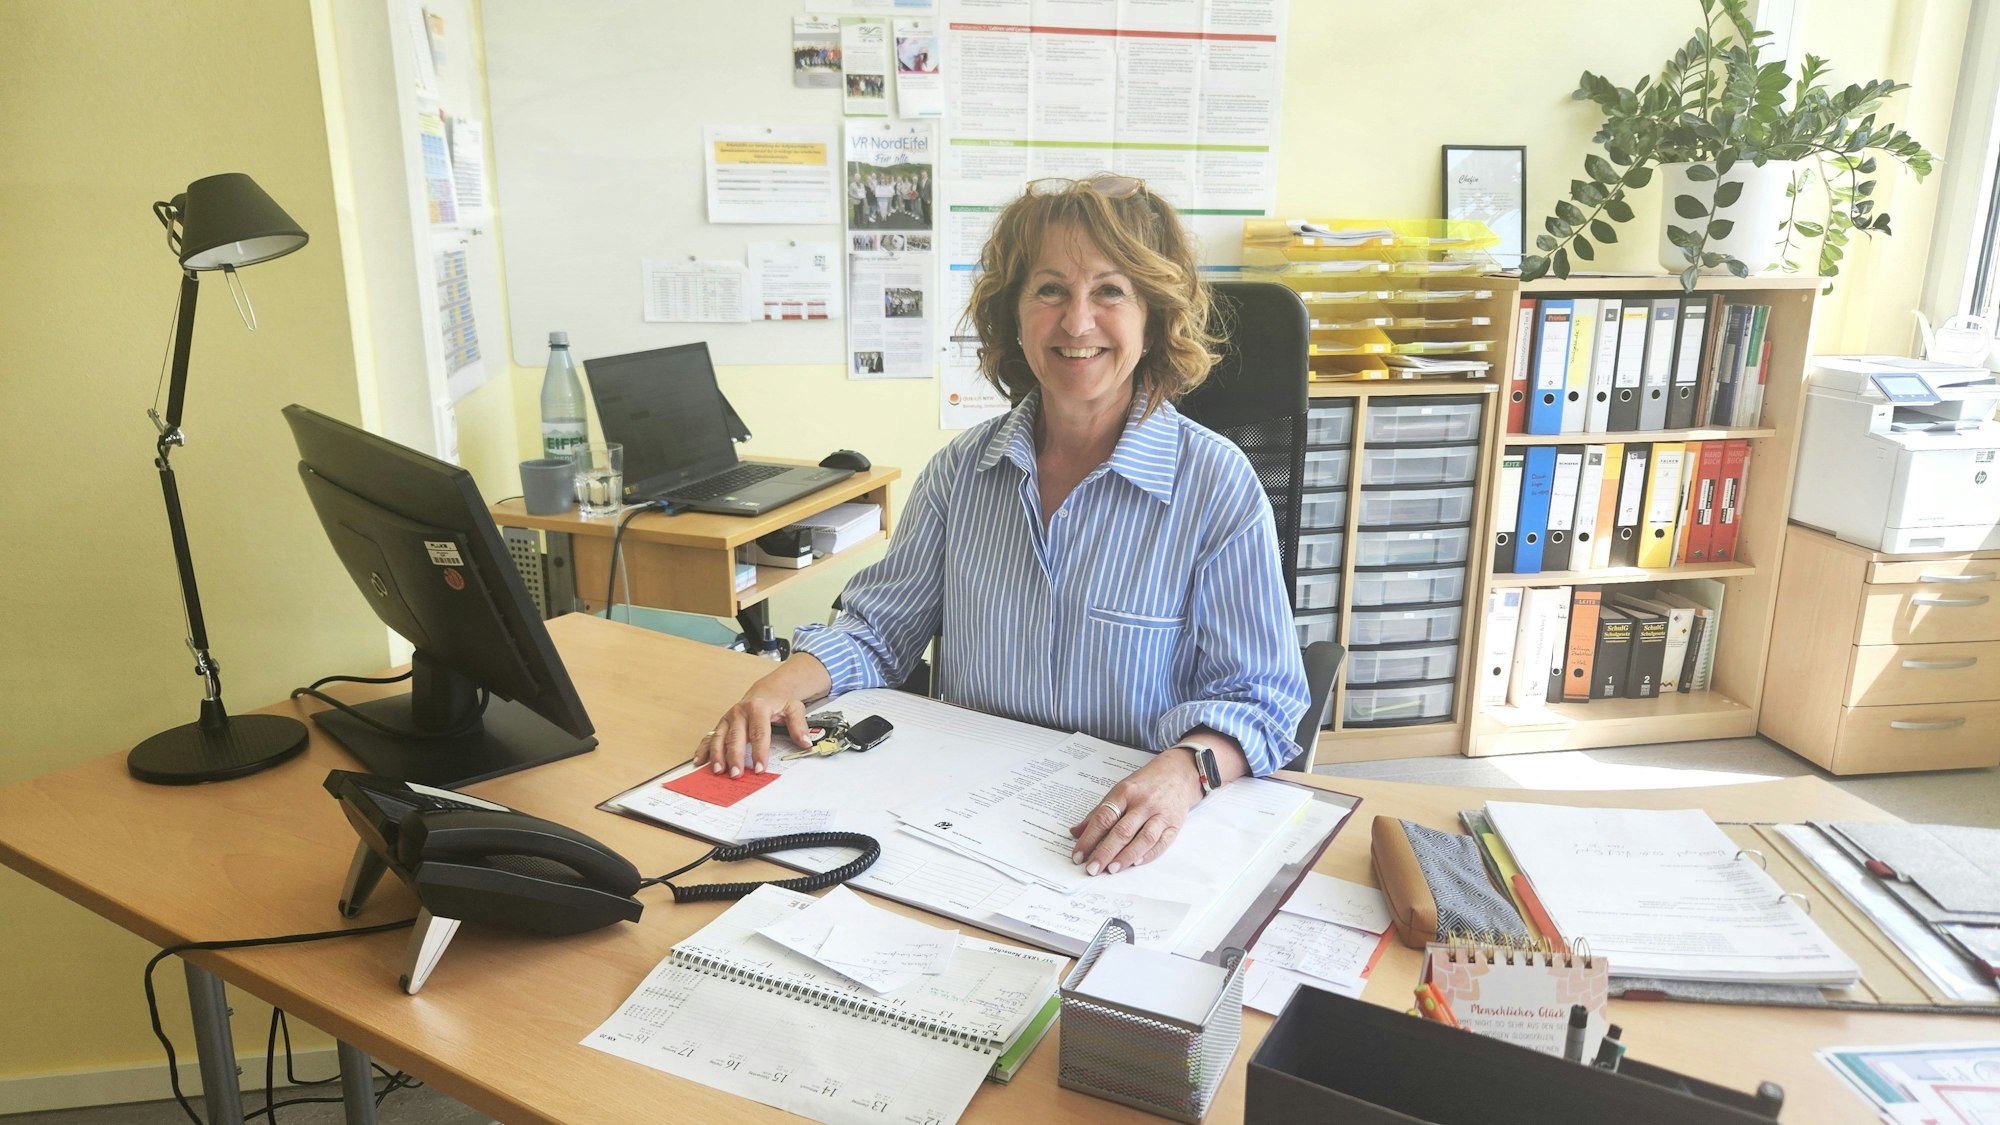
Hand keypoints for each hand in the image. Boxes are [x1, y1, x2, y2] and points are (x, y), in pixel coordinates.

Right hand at [692, 691, 812, 777]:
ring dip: (717, 754)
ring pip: (719, 737)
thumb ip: (799, 726)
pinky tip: (699, 761)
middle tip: (736, 774)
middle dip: (735, 756)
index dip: (759, 752)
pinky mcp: (721, 724)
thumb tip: (805, 742)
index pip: (759, 733)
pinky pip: (710, 736)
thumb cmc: (779, 700)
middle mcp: (739, 712)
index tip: (760, 768)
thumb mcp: (794, 708)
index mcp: (758, 707)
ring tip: (718, 771)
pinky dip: (703, 749)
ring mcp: (728, 718)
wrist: (767, 689)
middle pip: (736, 736)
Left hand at [1067, 748, 1203, 875]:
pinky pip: (1162, 843)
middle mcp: (1143, 803)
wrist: (1178, 773)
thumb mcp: (1119, 791)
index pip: (1103, 818)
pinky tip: (1135, 863)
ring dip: (1126, 857)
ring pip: (1143, 839)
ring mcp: (1160, 814)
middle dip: (1105, 852)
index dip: (1089, 838)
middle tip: (1092, 868)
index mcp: (1125, 793)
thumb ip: (1099, 812)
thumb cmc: (1145, 784)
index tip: (1079, 855)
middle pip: (1122, 831)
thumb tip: (1075, 832)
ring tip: (1112, 869)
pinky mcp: (1174, 824)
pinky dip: (1148, 855)